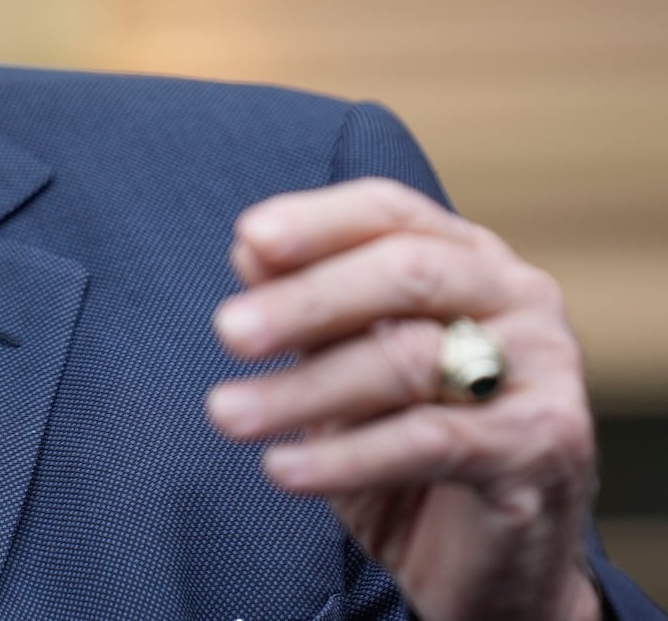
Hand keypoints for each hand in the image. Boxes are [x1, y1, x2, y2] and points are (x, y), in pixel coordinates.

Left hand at [206, 178, 601, 620]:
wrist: (491, 555)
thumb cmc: (409, 439)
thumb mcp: (345, 363)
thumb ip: (309, 305)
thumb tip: (248, 248)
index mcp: (469, 258)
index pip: (390, 213)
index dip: (318, 221)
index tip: (249, 238)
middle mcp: (517, 298)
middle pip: (405, 273)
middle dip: (306, 301)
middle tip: (228, 332)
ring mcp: (542, 370)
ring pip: (409, 360)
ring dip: (303, 390)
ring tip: (226, 414)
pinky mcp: (543, 448)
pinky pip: (430, 441)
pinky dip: (346, 456)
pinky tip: (281, 469)